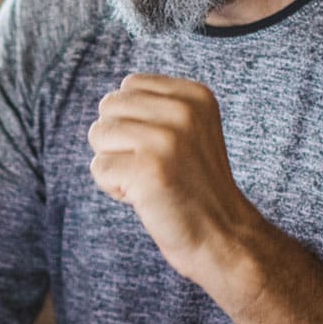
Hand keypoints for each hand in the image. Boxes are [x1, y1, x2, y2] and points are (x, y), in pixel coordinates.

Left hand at [88, 74, 263, 285]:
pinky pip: (99, 168)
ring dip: (114, 164)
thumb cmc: (194, 187)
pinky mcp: (148, 170)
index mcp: (196, 96)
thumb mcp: (188, 132)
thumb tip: (106, 101)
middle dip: (118, 140)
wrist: (224, 237)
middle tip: (152, 167)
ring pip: (98, 135)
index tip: (162, 149)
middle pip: (108, 108)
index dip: (132, 120)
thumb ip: (154, 109)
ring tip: (149, 181)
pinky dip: (113, 188)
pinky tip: (145, 198)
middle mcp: (183, 112)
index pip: (129, 86)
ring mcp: (166, 140)